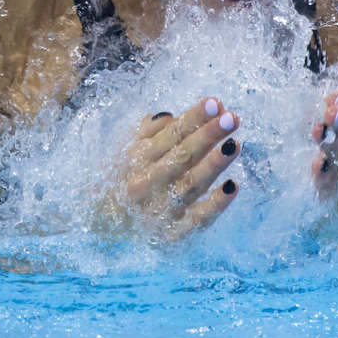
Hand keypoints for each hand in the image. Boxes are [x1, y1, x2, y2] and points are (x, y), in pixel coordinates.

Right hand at [118, 97, 240, 240]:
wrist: (104, 223)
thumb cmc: (126, 176)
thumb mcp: (130, 148)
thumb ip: (151, 130)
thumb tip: (173, 115)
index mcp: (138, 158)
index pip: (171, 134)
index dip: (194, 118)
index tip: (216, 102)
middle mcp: (146, 184)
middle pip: (182, 157)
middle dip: (207, 136)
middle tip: (231, 118)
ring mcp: (159, 210)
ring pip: (190, 185)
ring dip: (214, 165)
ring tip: (234, 145)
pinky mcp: (172, 234)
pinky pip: (196, 220)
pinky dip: (215, 205)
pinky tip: (232, 186)